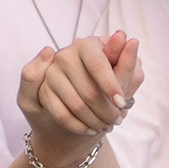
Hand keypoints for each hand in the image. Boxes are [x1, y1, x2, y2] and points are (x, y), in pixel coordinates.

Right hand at [17, 29, 141, 153]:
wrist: (82, 101)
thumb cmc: (105, 83)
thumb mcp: (119, 73)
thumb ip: (124, 60)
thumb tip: (126, 38)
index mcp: (86, 45)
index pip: (98, 65)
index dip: (111, 86)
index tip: (122, 104)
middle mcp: (65, 55)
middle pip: (89, 90)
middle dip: (107, 111)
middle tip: (117, 120)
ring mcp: (51, 73)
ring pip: (76, 105)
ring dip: (95, 121)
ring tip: (106, 126)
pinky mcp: (42, 91)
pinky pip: (62, 114)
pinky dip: (79, 126)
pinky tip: (90, 129)